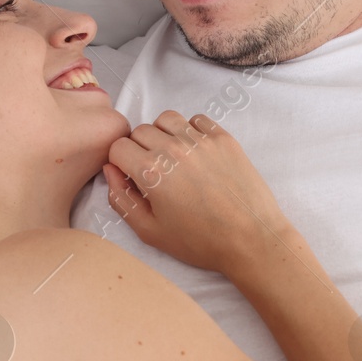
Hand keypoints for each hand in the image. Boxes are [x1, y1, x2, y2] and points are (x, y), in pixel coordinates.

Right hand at [105, 110, 290, 275]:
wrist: (250, 240)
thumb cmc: (200, 241)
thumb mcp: (150, 231)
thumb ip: (122, 199)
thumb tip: (111, 171)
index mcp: (151, 172)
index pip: (118, 147)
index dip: (120, 163)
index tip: (131, 176)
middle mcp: (174, 149)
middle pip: (140, 131)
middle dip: (139, 149)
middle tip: (154, 173)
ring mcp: (201, 140)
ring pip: (167, 119)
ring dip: (163, 134)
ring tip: (173, 158)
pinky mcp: (223, 138)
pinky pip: (197, 120)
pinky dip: (190, 131)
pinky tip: (195, 153)